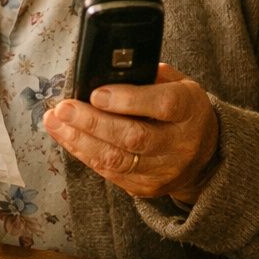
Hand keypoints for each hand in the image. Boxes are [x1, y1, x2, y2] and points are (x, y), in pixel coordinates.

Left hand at [43, 63, 218, 203]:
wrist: (203, 156)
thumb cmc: (180, 110)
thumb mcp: (177, 84)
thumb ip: (148, 76)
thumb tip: (106, 70)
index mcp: (189, 110)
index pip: (162, 106)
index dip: (128, 100)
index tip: (96, 93)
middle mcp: (179, 144)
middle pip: (133, 137)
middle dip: (92, 122)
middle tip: (63, 108)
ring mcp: (163, 170)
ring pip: (116, 159)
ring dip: (79, 140)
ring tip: (55, 122)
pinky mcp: (146, 188)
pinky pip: (109, 173)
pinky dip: (83, 154)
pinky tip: (66, 137)